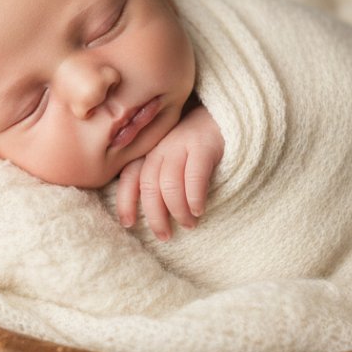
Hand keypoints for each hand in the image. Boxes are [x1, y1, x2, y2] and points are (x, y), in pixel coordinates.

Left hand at [116, 104, 223, 240]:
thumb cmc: (196, 145)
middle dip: (154, 215)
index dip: (125, 202)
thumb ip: (157, 175)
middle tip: (164, 235)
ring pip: (169, 183)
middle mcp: (161, 145)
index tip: (128, 224)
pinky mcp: (204, 144)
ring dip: (177, 210)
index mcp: (149, 150)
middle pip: (148, 184)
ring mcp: (181, 142)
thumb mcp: (172, 157)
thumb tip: (145, 212)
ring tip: (189, 225)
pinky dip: (194, 197)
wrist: (226, 116)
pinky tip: (199, 210)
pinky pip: (194, 175)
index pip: (129, 176)